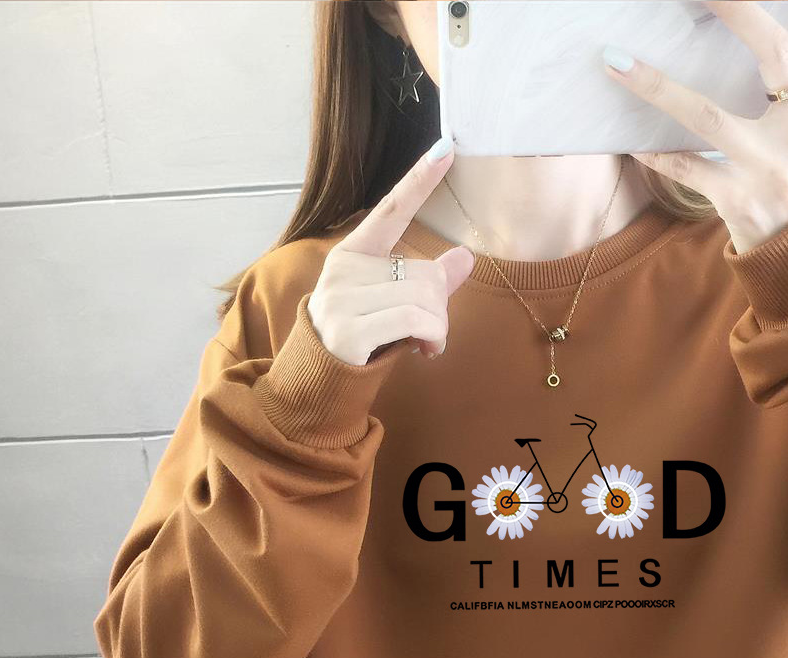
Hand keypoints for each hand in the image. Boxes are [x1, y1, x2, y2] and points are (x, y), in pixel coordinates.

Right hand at [308, 142, 474, 363]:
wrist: (321, 379)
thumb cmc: (362, 336)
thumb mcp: (393, 301)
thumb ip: (428, 280)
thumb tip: (466, 257)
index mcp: (354, 254)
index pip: (391, 209)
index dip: (419, 180)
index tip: (447, 148)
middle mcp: (344, 270)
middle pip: (425, 273)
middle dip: (439, 306)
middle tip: (429, 329)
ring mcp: (343, 300)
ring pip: (424, 298)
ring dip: (438, 327)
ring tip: (425, 342)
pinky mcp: (350, 330)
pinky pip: (415, 320)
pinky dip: (433, 337)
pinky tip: (424, 351)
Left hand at [602, 1, 787, 252]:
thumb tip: (768, 33)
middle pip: (776, 52)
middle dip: (735, 10)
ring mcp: (770, 167)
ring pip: (707, 115)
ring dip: (656, 85)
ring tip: (615, 61)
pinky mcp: (738, 200)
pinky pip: (685, 169)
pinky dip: (655, 154)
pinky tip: (631, 140)